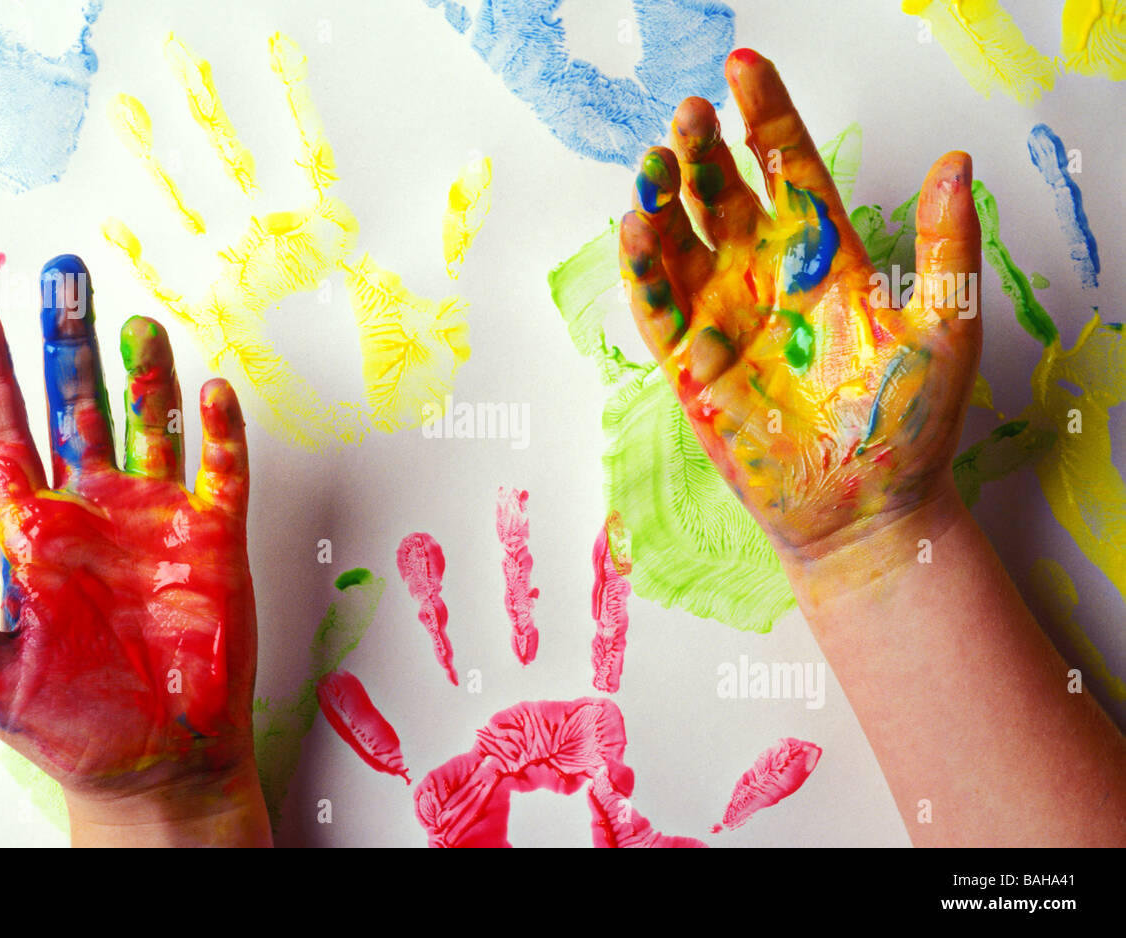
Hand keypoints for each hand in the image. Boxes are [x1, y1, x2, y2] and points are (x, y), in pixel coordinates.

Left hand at [0, 256, 268, 844]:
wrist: (158, 764)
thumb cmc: (72, 727)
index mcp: (34, 538)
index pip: (6, 440)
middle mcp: (94, 515)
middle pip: (76, 411)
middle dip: (67, 345)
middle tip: (64, 281)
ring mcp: (156, 522)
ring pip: (147, 426)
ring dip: (144, 375)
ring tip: (134, 322)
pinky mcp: (214, 541)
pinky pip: (220, 472)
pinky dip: (218, 432)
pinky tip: (211, 394)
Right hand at [620, 48, 981, 557]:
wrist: (866, 509)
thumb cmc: (909, 424)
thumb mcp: (946, 328)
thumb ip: (946, 246)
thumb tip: (957, 160)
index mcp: (824, 255)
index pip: (787, 167)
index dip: (764, 115)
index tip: (743, 66)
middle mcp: (766, 275)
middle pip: (721, 193)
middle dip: (701, 149)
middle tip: (688, 116)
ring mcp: (723, 317)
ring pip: (678, 240)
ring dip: (661, 198)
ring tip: (653, 165)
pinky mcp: (689, 364)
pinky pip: (656, 304)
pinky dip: (641, 267)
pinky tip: (637, 227)